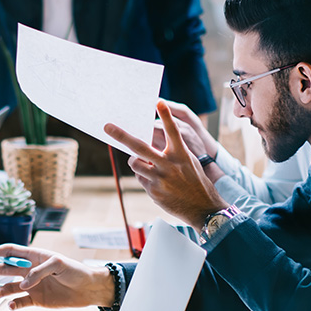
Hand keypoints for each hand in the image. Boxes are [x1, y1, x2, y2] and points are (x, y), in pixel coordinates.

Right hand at [0, 244, 114, 310]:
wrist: (88, 289)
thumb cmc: (75, 270)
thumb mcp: (58, 264)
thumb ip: (39, 271)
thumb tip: (24, 283)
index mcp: (33, 256)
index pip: (10, 251)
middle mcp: (29, 270)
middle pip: (3, 269)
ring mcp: (32, 285)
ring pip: (8, 287)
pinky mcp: (36, 300)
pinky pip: (20, 302)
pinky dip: (14, 304)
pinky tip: (11, 306)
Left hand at [104, 100, 226, 229]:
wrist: (203, 208)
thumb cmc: (195, 181)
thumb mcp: (188, 162)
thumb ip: (171, 151)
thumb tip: (149, 140)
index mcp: (182, 154)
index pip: (173, 132)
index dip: (166, 116)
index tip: (158, 102)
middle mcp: (170, 165)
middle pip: (140, 147)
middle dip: (122, 136)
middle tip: (107, 126)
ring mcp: (160, 179)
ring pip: (135, 163)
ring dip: (136, 162)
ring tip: (149, 166)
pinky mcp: (154, 191)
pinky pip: (140, 178)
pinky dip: (145, 178)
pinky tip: (159, 184)